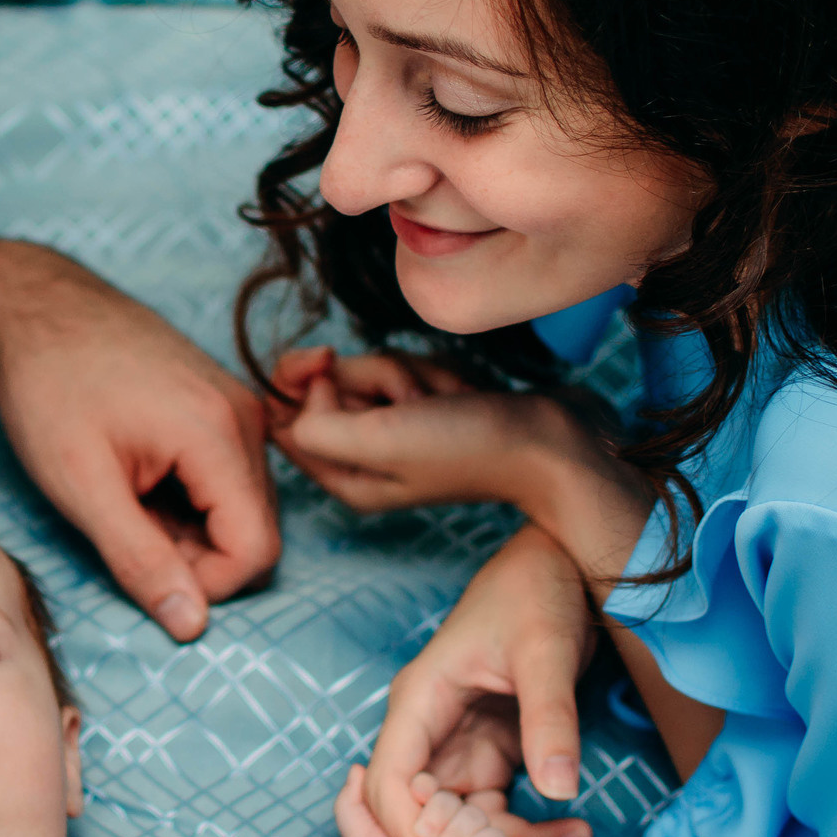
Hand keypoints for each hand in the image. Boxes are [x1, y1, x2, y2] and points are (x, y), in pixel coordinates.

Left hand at [0, 235, 278, 641]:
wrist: (37, 306)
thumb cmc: (48, 386)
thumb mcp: (81, 485)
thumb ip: (140, 559)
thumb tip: (193, 624)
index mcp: (219, 434)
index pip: (257, 552)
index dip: (205, 585)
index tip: (142, 571)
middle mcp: (245, 418)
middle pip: (254, 532)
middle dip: (194, 557)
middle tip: (121, 529)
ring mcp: (237, 407)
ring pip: (239, 509)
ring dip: (188, 529)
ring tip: (124, 499)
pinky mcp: (222, 405)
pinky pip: (227, 478)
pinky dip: (187, 499)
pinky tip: (136, 477)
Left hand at [267, 345, 542, 513]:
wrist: (551, 442)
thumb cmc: (468, 447)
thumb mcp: (377, 441)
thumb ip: (316, 424)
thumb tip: (309, 389)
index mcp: (344, 477)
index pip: (285, 418)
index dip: (298, 379)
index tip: (323, 359)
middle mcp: (366, 458)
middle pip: (330, 387)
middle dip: (371, 375)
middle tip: (411, 398)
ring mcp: (399, 432)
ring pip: (372, 372)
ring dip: (408, 372)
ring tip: (443, 398)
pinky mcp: (429, 409)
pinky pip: (408, 369)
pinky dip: (432, 371)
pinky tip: (459, 392)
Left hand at [335, 766, 504, 836]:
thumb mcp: (357, 836)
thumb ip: (350, 801)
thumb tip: (356, 768)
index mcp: (416, 816)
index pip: (427, 783)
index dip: (422, 790)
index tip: (414, 802)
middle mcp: (444, 826)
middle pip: (452, 798)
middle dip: (437, 818)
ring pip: (474, 816)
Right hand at [367, 524, 596, 836]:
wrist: (564, 562)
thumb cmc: (537, 592)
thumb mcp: (544, 653)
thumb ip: (549, 720)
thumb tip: (557, 792)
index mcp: (420, 700)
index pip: (392, 783)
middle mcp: (430, 728)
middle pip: (422, 815)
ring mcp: (461, 744)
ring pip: (463, 821)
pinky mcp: (493, 751)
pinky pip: (499, 809)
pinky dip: (530, 831)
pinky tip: (574, 834)